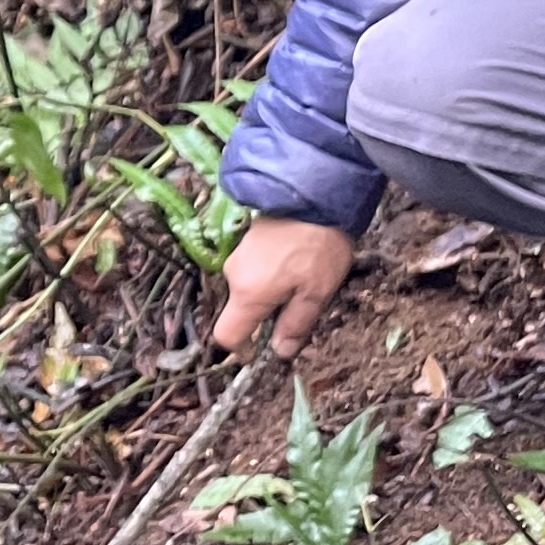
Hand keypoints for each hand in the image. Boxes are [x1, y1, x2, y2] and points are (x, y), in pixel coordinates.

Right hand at [214, 215, 359, 356]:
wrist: (314, 192)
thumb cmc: (317, 247)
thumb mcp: (315, 293)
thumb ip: (295, 325)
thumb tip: (280, 352)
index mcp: (248, 294)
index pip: (226, 335)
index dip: (242, 349)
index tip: (264, 347)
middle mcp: (234, 276)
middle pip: (240, 311)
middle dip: (264, 317)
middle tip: (298, 306)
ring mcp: (237, 256)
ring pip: (247, 290)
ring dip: (269, 294)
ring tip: (301, 280)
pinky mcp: (245, 241)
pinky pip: (251, 271)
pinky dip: (268, 276)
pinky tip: (294, 263)